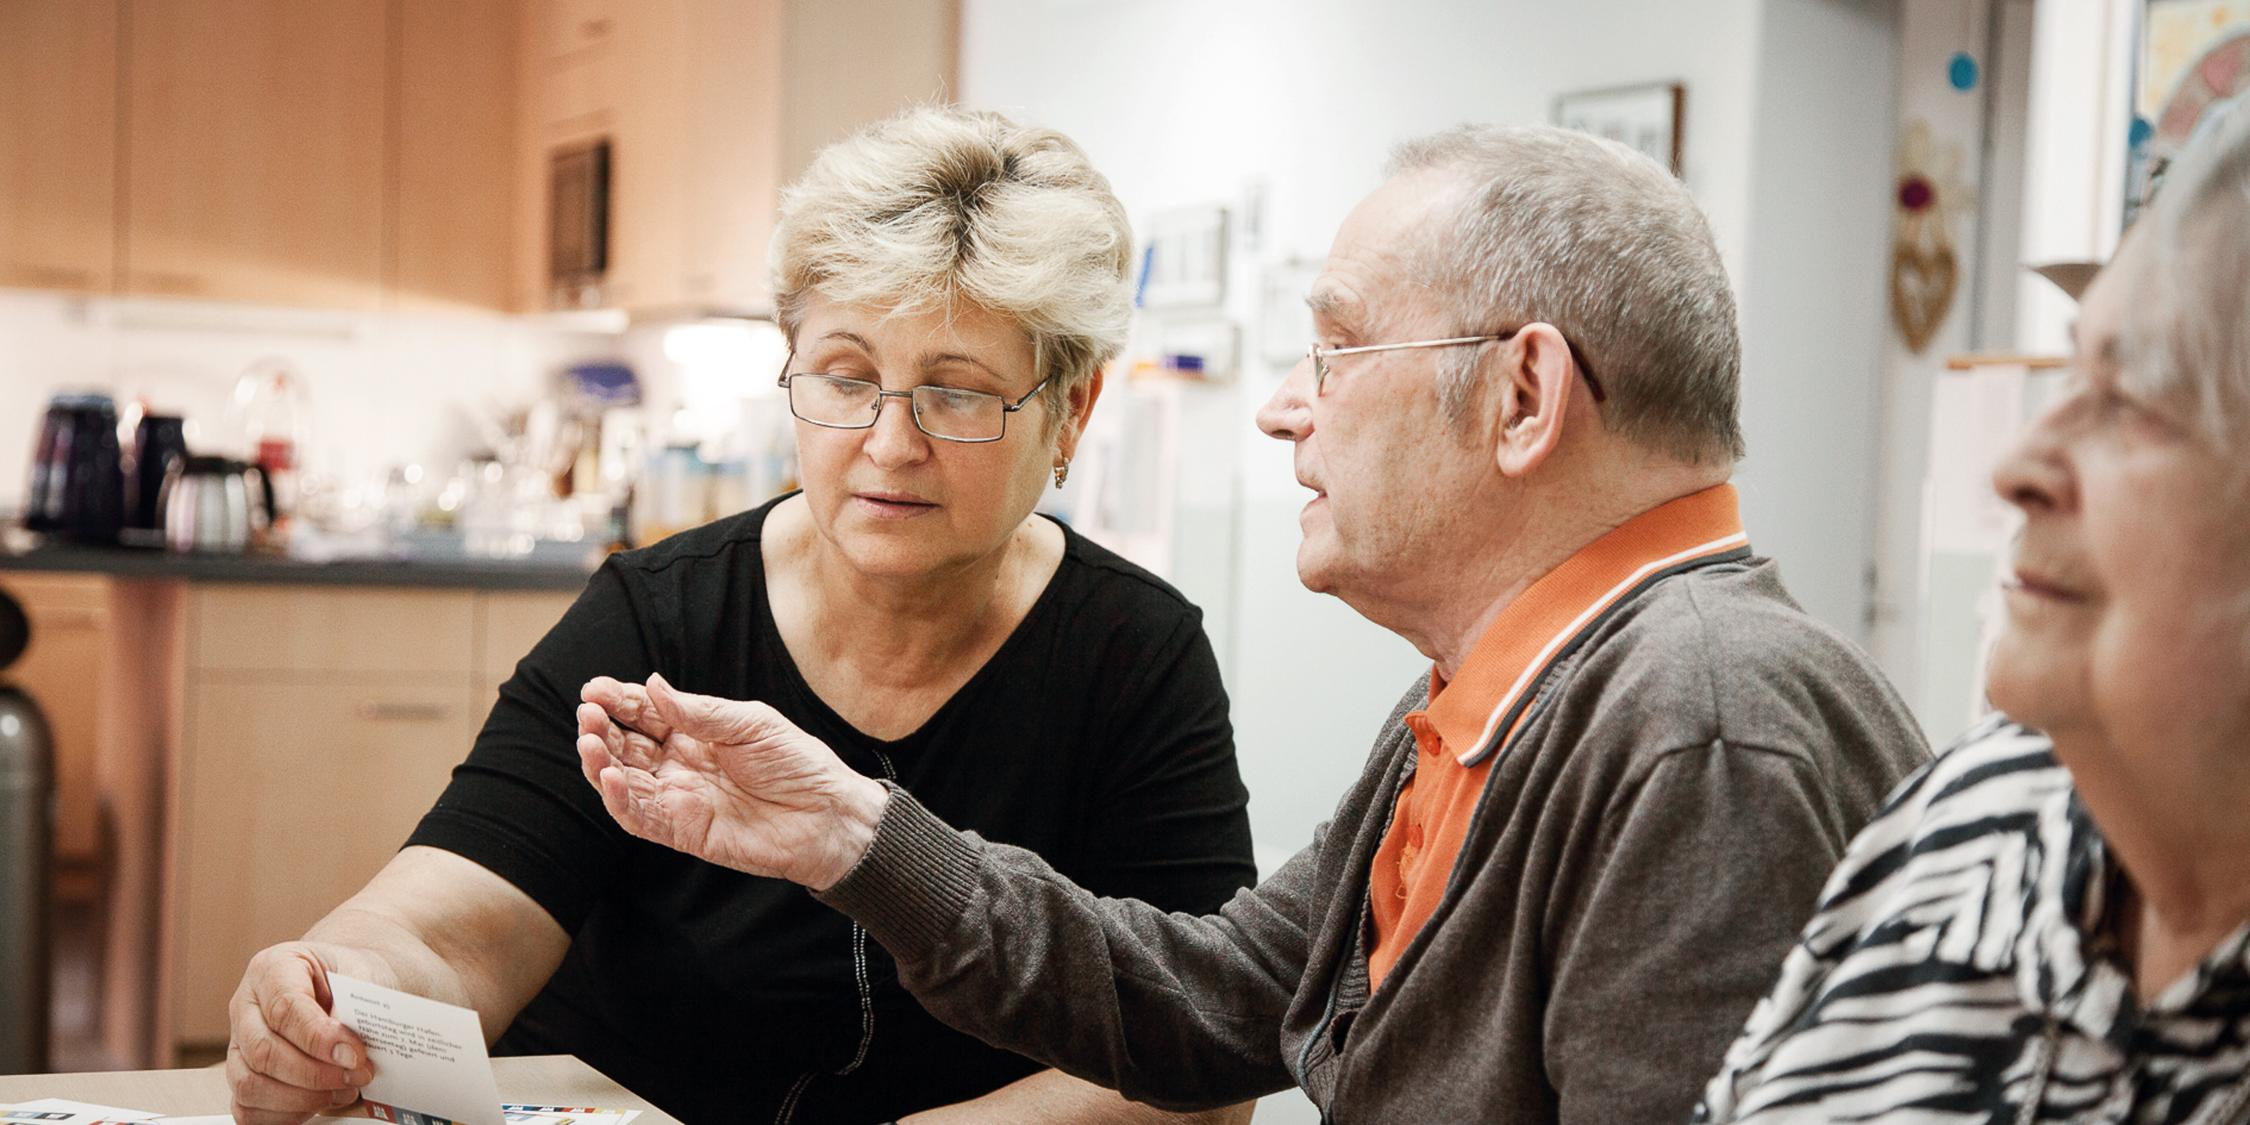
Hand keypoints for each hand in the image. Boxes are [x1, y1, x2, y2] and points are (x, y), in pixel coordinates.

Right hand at [225, 943, 373, 1124]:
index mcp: (271, 968)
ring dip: (302, 1098)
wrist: (347, 985)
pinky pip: (248, 1109)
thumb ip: (355, 1003)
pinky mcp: (242, 1075)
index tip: (355, 1054)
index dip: (320, 1038)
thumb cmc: (350, 977)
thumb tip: (346, 1046)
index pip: (284, 1008)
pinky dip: (285, 1114)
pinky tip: (319, 1103)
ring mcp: (238, 1043)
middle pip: (263, 1052)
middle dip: (315, 1074)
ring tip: (343, 1090)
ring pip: (250, 1085)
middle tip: (357, 1076)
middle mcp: (246, 1006)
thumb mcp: (361, 973)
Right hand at [577, 673, 888, 889]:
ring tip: (588, 741)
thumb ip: (700, 712)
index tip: (595, 688)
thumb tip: (652, 685)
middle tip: (587, 712)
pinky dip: (619, 800)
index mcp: (696, 733)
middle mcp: (681, 766)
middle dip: (601, 728)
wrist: (828, 814)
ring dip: (599, 762)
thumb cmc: (797, 764)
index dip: (619, 701)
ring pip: (623, 781)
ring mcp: (679, 799)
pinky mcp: (683, 831)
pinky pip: (640, 818)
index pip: (646, 714)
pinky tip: (609, 778)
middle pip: (626, 746)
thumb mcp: (751, 724)